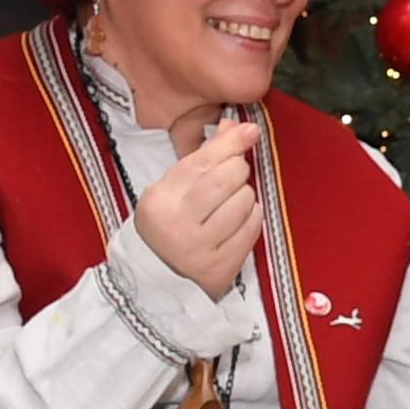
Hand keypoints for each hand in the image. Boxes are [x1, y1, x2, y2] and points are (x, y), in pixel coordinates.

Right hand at [132, 115, 263, 294]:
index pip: (201, 162)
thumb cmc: (167, 226)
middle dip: (238, 168)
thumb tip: (235, 126)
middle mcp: (178, 224)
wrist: (157, 281)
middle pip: (225, 179)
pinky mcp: (221, 267)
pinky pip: (252, 229)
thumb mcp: (172, 190)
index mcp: (160, 200)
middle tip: (235, 173)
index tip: (249, 131)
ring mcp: (200, 248)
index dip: (230, 143)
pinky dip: (253, 216)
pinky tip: (241, 217)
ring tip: (234, 199)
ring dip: (246, 194)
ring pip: (243, 202)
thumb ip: (203, 158)